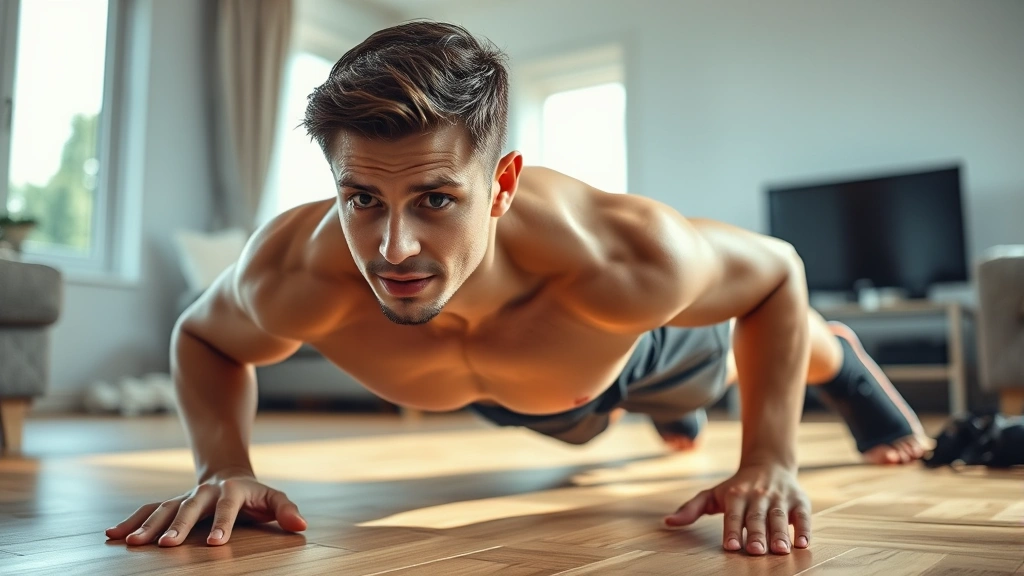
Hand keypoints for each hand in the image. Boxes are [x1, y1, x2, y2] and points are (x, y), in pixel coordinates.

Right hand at [104, 469, 306, 546]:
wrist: (229, 473)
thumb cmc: (254, 494)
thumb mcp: (273, 498)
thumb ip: (286, 510)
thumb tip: (301, 526)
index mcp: (232, 491)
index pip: (228, 508)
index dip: (223, 525)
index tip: (216, 543)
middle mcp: (204, 492)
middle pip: (190, 508)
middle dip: (178, 526)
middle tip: (166, 545)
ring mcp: (185, 496)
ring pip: (164, 509)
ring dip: (148, 526)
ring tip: (131, 544)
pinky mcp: (171, 503)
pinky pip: (148, 510)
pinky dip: (131, 521)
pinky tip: (113, 535)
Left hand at [663, 463, 810, 554]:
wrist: (769, 462)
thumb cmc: (736, 486)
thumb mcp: (712, 494)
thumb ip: (691, 508)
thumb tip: (667, 522)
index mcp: (736, 494)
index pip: (733, 514)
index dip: (731, 530)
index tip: (730, 547)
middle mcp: (758, 495)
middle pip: (757, 517)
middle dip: (756, 534)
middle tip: (756, 552)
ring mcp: (780, 497)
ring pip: (780, 517)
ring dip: (780, 534)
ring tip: (780, 551)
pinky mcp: (799, 500)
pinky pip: (803, 515)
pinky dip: (804, 529)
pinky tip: (803, 543)